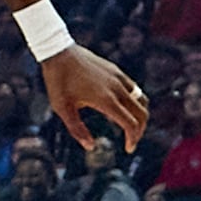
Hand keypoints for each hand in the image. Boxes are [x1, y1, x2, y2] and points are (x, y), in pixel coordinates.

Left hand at [41, 46, 149, 161]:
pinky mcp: (117, 71)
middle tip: (131, 140)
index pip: (131, 124)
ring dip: (140, 115)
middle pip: (142, 113)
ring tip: (131, 125)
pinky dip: (136, 101)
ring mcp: (119, 78)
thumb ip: (76, 129)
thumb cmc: (58, 81)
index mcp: (106, 100)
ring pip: (142, 100)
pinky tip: (124, 107)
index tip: (128, 149)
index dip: (133, 139)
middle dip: (140, 130)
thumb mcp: (62, 108)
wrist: (58, 52)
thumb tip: (90, 147)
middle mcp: (118, 89)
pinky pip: (135, 89)